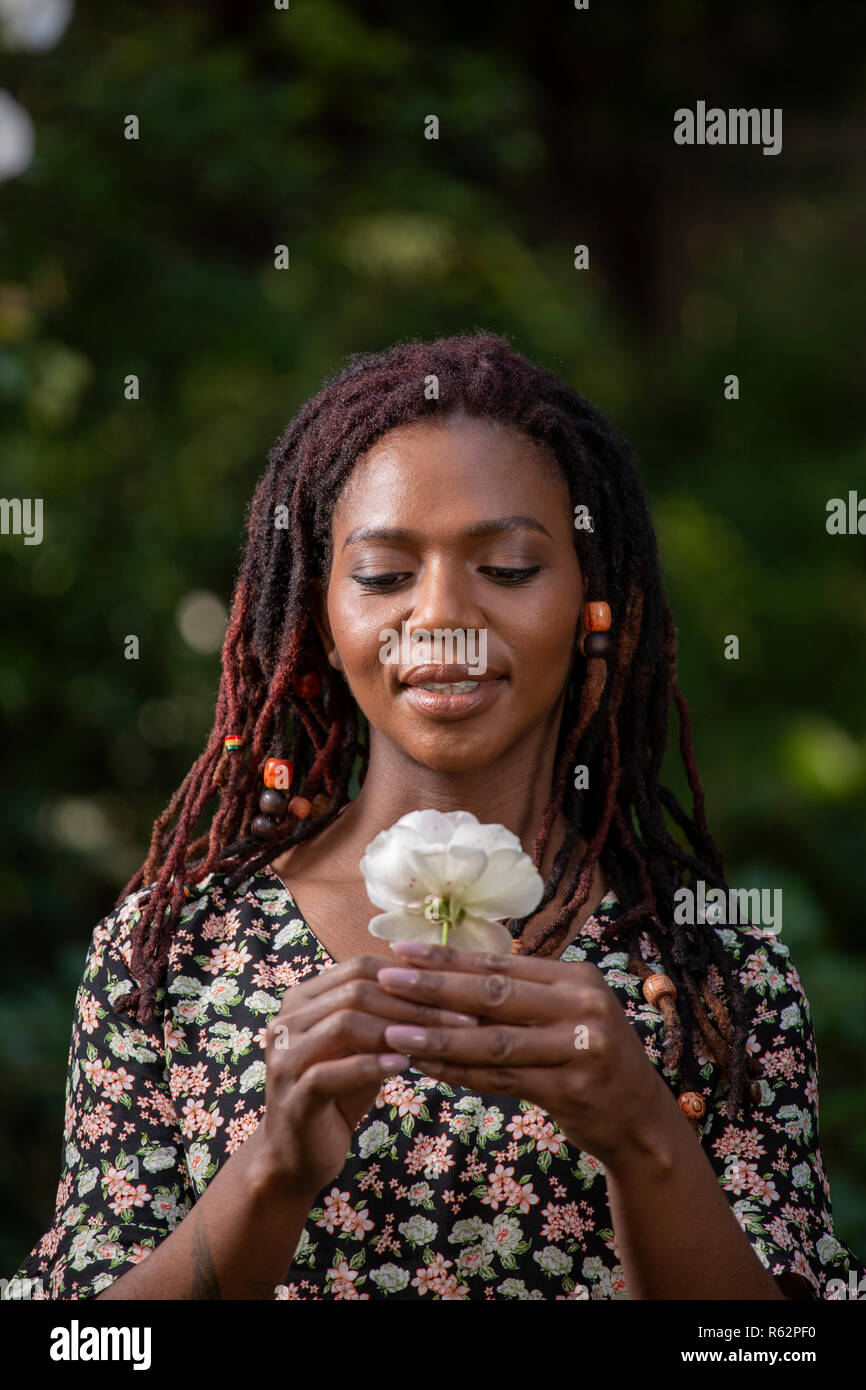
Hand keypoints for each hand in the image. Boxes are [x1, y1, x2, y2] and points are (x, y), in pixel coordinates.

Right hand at [258, 953, 481, 1196]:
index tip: (454, 989)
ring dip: (397, 1030)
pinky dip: (371, 1065)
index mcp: (303, 1000)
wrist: (298, 1152)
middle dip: (413, 1003)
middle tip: (461, 1017)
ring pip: (344, 1024)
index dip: (408, 976)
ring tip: (436, 1039)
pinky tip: (405, 1066)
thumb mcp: (363, 1047)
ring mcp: (284, 1058)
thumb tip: (437, 983)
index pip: (359, 968)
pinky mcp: (292, 1095)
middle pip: (355, 992)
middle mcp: (286, 1020)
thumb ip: (384, 1016)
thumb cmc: (338, 1092)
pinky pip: (332, 1072)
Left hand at [376, 940, 681, 1168]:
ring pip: (493, 1041)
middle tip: (387, 980)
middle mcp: (582, 1005)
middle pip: (494, 996)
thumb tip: (451, 975)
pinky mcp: (573, 1089)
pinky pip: (503, 1079)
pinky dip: (460, 1074)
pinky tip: (427, 1069)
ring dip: (438, 1037)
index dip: (449, 958)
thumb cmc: (590, 1059)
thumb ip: (522, 996)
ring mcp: (580, 1047)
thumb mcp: (568, 1014)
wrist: (640, 1118)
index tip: (403, 950)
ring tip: (393, 1031)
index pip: (501, 965)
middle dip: (434, 988)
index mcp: (576, 978)